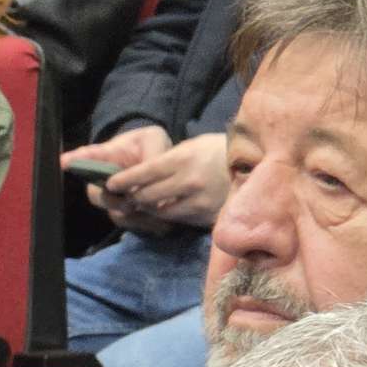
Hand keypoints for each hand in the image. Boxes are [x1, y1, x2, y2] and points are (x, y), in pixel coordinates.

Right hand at [63, 125, 172, 233]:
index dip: (74, 160)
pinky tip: (163, 224)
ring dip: (134, 216)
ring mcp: (111, 198)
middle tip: (132, 202)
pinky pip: (129, 224)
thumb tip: (152, 177)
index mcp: (105, 155)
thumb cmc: (148, 145)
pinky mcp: (124, 212)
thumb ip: (153, 155)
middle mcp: (101, 179)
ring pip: (114, 214)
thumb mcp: (153, 139)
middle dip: (113, 201)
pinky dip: (145, 226)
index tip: (64, 162)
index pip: (85, 156)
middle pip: (96, 195)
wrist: (155, 158)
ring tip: (157, 216)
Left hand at [105, 132, 228, 228]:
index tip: (110, 184)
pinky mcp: (208, 216)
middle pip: (147, 195)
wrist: (256, 164)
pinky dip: (168, 216)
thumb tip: (137, 175)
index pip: (144, 173)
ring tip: (141, 204)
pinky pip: (179, 219)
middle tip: (124, 196)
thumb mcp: (191, 147)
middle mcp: (189, 181)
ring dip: (148, 209)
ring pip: (161, 211)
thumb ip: (166, 161)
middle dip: (132, 197)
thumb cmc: (217, 151)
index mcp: (183, 160)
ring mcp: (200, 201)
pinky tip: (164, 209)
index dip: (123, 180)